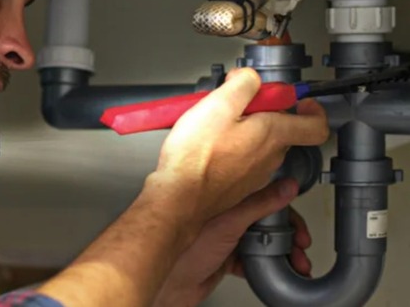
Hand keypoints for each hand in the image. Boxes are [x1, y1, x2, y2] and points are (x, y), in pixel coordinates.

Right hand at [152, 68, 328, 226]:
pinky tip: (207, 144)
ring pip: (259, 145)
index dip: (312, 109)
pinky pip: (242, 160)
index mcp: (273, 135)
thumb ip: (243, 84)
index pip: (316, 126)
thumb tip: (250, 79)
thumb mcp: (219, 103)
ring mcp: (254, 174)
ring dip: (243, 130)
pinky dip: (230, 148)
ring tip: (214, 124)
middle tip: (237, 104)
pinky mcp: (236, 185)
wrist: (178, 197)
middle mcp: (269, 158)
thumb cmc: (196, 158)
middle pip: (280, 129)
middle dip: (262, 112)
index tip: (299, 101)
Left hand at [153, 178, 312, 306]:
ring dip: (282, 252)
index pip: (259, 194)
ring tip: (297, 262)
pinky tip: (278, 270)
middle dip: (288, 233)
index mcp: (221, 199)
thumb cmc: (184, 250)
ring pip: (261, 241)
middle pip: (264, 220)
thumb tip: (284, 186)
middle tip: (302, 243)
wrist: (170, 285)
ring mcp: (224, 238)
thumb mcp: (229, 223)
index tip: (298, 213)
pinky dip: (268, 265)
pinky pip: (253, 259)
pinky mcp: (225, 258)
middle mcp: (223, 216)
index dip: (283, 204)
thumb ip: (259, 204)